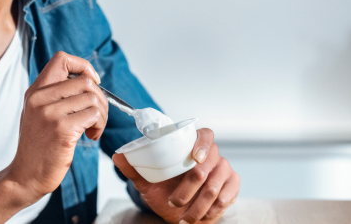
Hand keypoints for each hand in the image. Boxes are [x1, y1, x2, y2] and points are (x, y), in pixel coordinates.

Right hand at [7, 51, 107, 203]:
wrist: (25, 176)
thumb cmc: (38, 146)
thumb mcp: (38, 113)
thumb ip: (55, 95)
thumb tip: (88, 80)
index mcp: (35, 91)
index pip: (62, 58)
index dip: (83, 66)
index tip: (91, 83)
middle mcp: (40, 98)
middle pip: (85, 81)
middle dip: (100, 98)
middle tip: (96, 116)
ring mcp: (50, 113)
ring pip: (93, 98)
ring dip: (102, 114)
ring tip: (93, 128)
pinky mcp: (62, 129)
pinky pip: (94, 116)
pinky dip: (99, 126)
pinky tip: (90, 136)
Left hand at [113, 129, 239, 222]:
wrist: (179, 212)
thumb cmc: (166, 191)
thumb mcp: (148, 182)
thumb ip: (134, 168)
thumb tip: (117, 155)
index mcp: (192, 146)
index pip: (205, 135)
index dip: (203, 144)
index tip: (194, 158)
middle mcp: (212, 155)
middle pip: (209, 163)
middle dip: (190, 187)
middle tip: (175, 202)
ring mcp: (224, 169)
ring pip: (215, 184)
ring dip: (199, 204)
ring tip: (185, 217)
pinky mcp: (232, 185)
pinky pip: (227, 196)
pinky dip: (213, 210)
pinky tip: (202, 217)